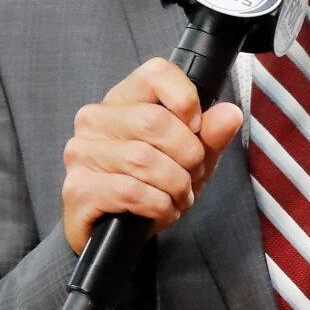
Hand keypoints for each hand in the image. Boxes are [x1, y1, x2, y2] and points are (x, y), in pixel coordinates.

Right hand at [62, 58, 243, 253]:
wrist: (116, 236)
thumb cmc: (150, 188)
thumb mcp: (189, 160)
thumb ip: (210, 136)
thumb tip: (230, 114)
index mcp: (122, 100)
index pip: (155, 73)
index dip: (186, 99)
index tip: (196, 128)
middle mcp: (95, 120)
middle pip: (155, 121)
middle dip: (188, 156)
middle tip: (192, 175)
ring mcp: (82, 153)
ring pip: (144, 160)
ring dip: (175, 186)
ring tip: (178, 197)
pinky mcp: (79, 188)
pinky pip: (131, 191)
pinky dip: (158, 206)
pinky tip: (161, 211)